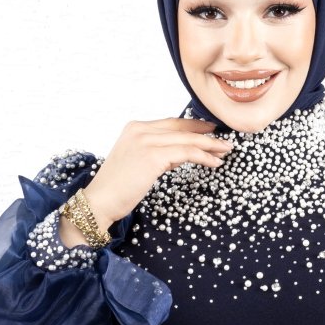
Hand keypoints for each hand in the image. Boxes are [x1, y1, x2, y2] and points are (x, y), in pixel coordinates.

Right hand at [77, 117, 231, 230]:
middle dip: (206, 135)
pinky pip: (186, 153)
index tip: (211, 131)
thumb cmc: (117, 188)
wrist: (99, 201)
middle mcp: (140, 129)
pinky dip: (203, 157)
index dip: (193, 126)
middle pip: (182, 128)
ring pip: (187, 140)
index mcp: (135, 127)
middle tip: (225, 141)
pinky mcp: (153, 156)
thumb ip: (158, 154)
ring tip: (225, 151)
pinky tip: (214, 162)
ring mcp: (146, 140)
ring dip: (210, 146)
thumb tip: (181, 154)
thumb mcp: (138, 163)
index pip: (171, 123)